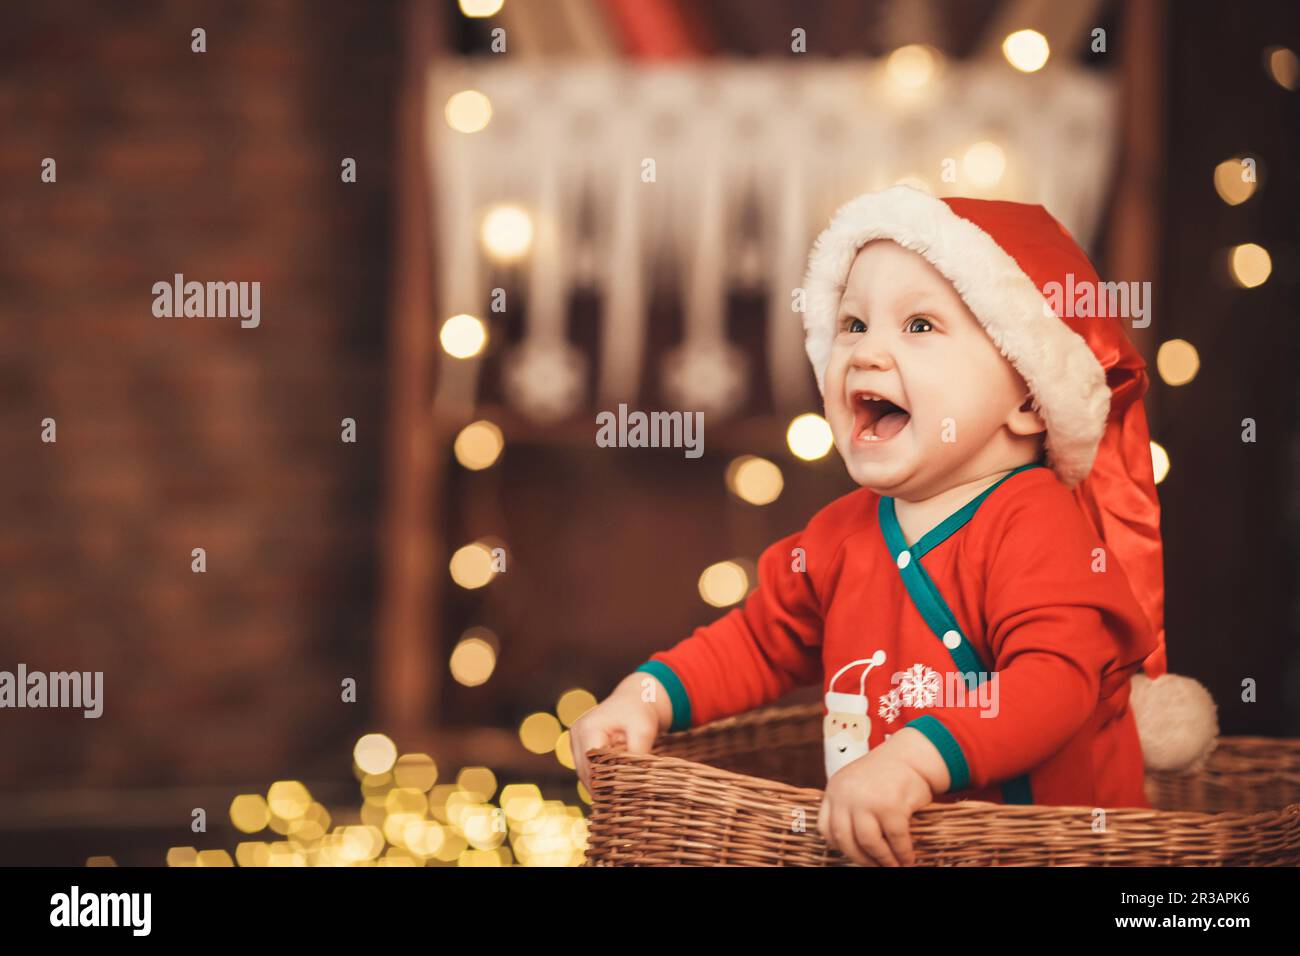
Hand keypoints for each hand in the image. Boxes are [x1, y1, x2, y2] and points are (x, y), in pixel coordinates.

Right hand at [570, 672, 672, 793]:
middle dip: (603, 788)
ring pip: (584, 774)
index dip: (606, 783)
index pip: (591, 766)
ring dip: (600, 785)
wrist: (635, 698)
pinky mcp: (580, 746)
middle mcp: (576, 735)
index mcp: (587, 729)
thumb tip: (634, 779)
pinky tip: (613, 790)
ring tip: (618, 800)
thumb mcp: (644, 729)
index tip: (623, 796)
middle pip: (585, 773)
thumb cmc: (640, 712)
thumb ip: (638, 753)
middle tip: (621, 805)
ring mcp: (575, 741)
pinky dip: (599, 779)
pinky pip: (587, 769)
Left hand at [818, 741, 934, 866]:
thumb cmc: (886, 775)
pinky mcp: (891, 806)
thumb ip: (850, 807)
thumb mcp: (857, 786)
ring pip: (869, 843)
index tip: (854, 855)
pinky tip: (909, 858)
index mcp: (834, 790)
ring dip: (884, 860)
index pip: (826, 828)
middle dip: (862, 859)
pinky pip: (896, 839)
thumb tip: (855, 847)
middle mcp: (846, 795)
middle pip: (845, 840)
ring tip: (895, 866)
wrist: (912, 755)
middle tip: (876, 867)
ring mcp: (867, 800)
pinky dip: (903, 853)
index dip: (840, 846)